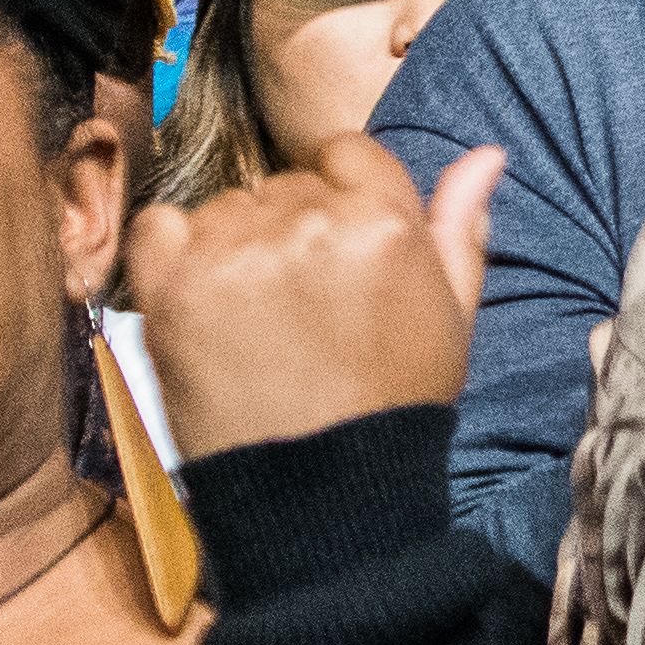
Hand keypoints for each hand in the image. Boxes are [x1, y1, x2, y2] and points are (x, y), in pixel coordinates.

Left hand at [127, 130, 506, 458]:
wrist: (318, 493)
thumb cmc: (391, 403)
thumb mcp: (451, 316)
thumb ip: (460, 226)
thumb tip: (485, 153)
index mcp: (384, 222)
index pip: (347, 151)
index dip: (341, 197)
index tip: (336, 254)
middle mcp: (308, 222)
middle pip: (285, 183)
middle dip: (290, 230)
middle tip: (299, 308)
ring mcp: (234, 250)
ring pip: (226, 207)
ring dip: (234, 246)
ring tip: (255, 323)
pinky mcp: (172, 283)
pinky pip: (159, 225)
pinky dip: (173, 253)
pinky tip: (203, 305)